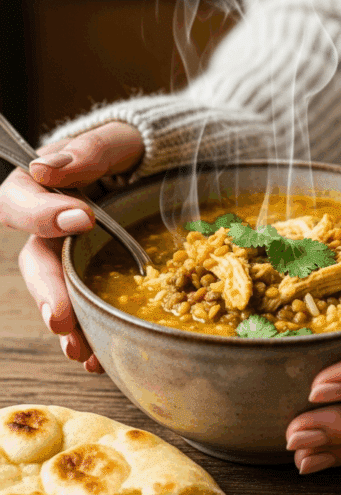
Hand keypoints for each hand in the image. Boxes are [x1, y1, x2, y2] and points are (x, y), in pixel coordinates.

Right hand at [0, 122, 143, 372]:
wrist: (166, 170)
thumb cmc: (136, 148)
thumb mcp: (120, 138)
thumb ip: (90, 148)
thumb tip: (46, 166)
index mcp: (44, 185)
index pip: (21, 199)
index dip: (41, 213)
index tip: (83, 218)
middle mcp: (49, 225)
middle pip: (35, 261)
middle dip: (47, 292)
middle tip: (62, 319)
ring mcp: (71, 256)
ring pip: (57, 294)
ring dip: (67, 324)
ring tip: (81, 350)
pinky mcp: (94, 279)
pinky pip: (85, 309)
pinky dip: (92, 333)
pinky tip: (102, 355)